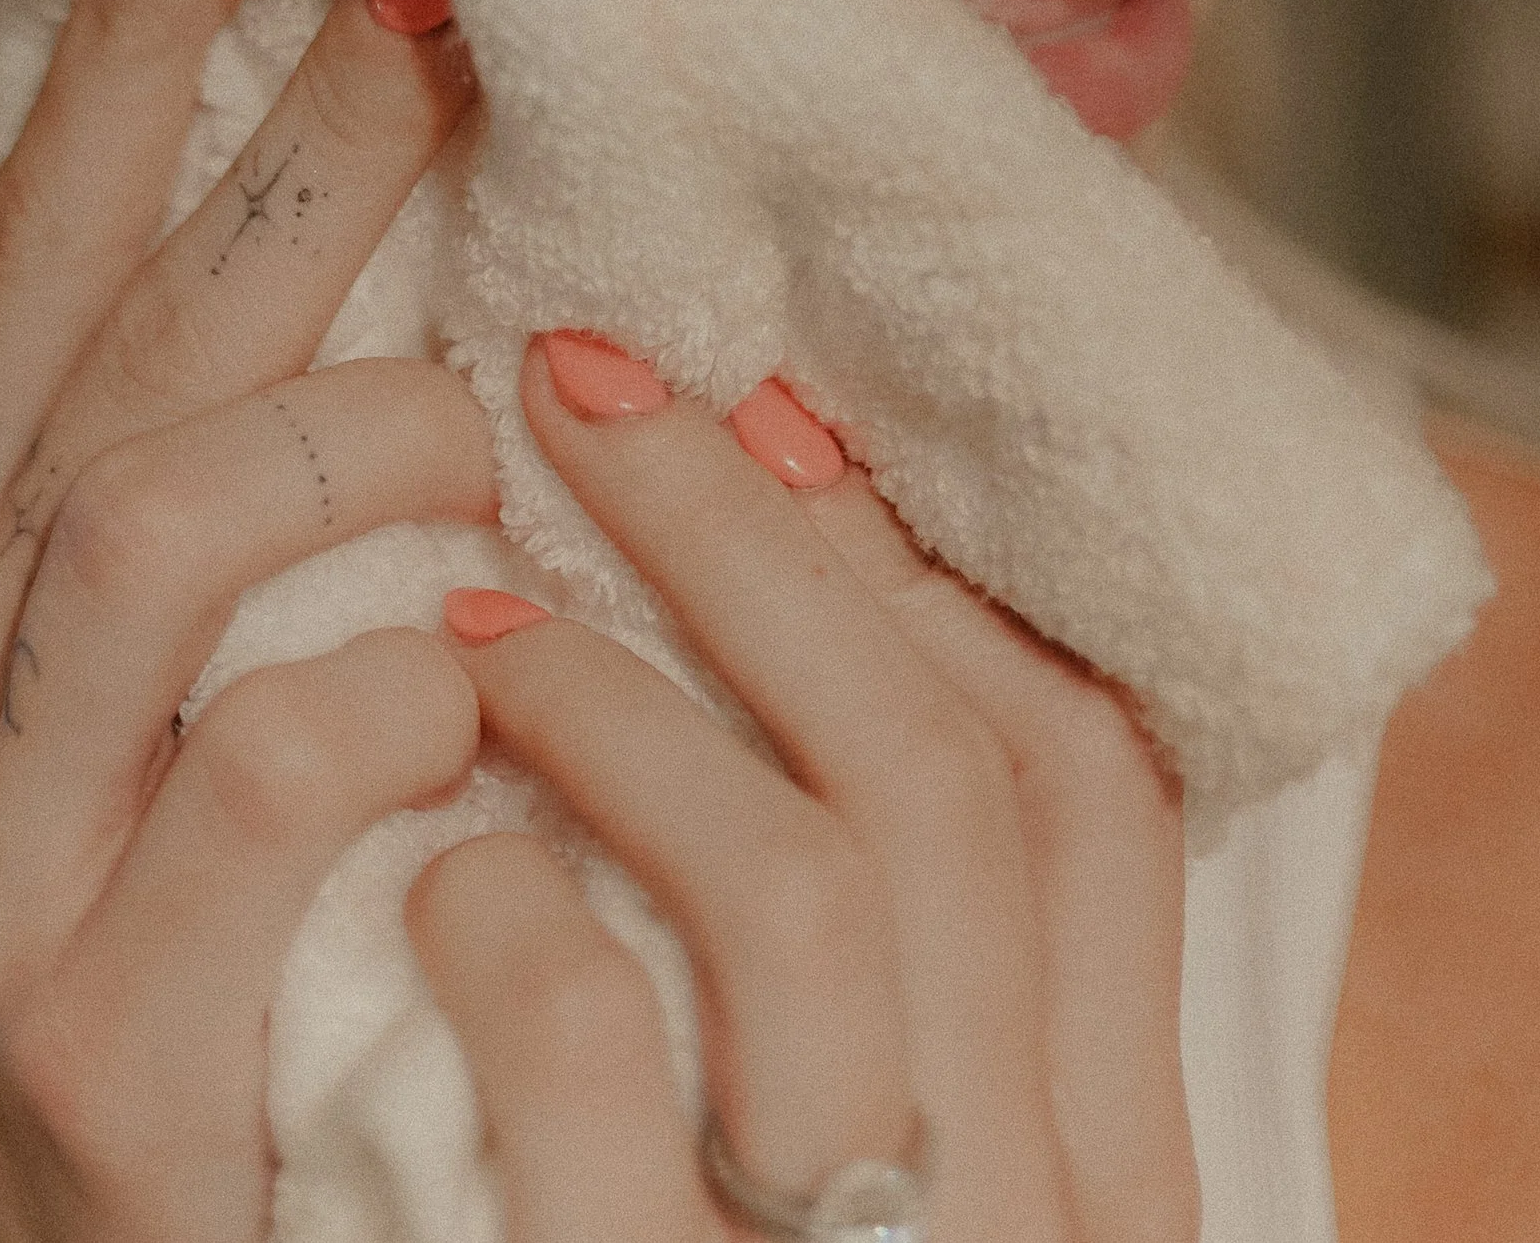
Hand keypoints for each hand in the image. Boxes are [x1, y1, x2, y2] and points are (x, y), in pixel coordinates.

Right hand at [0, 0, 493, 1241]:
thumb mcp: (185, 667)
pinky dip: (416, 683)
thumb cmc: (220, 918)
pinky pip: (278, 753)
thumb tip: (415, 176)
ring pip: (166, 510)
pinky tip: (495, 680)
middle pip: (133, 340)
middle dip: (303, 151)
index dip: (126, 68)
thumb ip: (255, 456)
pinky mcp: (94, 1016)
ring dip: (369, 429)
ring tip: (493, 427)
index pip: (36, 260)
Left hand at [407, 336, 1199, 1242]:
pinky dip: (503, 905)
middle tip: (578, 381)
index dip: (925, 563)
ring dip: (622, 696)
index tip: (766, 412)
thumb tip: (790, 613)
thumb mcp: (881, 1166)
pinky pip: (588, 1037)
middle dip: (751, 537)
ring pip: (799, 879)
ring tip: (476, 618)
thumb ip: (895, 960)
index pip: (1096, 783)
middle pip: (943, 774)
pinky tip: (437, 868)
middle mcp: (1021, 1217)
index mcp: (1102, 1160)